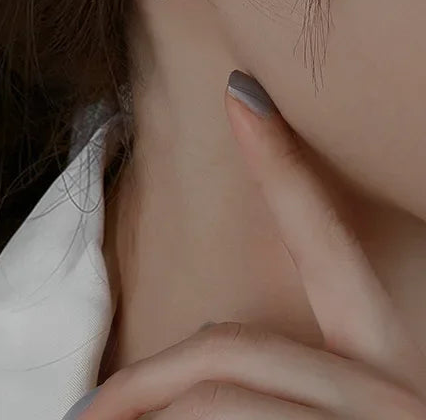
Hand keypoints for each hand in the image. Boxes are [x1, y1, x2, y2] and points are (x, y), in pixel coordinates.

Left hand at [77, 73, 425, 418]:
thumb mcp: (312, 415)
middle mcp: (396, 388)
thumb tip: (187, 348)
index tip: (239, 92)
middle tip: (86, 412)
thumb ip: (266, 369)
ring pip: (210, 397)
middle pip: (228, 346)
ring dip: (143, 412)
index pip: (323, 245)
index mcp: (388, 359)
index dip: (280, 166)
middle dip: (144, 383)